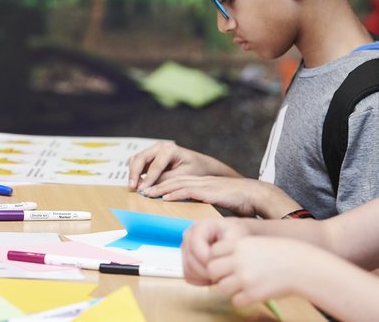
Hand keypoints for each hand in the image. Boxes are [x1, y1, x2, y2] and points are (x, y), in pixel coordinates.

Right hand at [128, 141, 227, 190]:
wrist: (202, 165)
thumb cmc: (196, 170)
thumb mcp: (184, 176)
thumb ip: (167, 180)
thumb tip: (150, 187)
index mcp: (170, 149)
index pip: (155, 165)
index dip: (148, 179)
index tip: (142, 190)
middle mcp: (160, 146)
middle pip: (140, 158)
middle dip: (134, 173)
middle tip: (132, 188)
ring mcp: (154, 150)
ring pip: (136, 159)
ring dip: (133, 173)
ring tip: (133, 187)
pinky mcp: (151, 157)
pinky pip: (138, 163)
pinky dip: (135, 172)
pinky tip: (137, 184)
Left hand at [141, 175, 299, 217]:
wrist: (256, 194)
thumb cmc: (241, 201)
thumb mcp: (219, 201)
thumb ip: (206, 204)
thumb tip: (198, 217)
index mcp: (202, 183)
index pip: (178, 181)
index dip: (163, 184)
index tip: (150, 189)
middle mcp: (200, 181)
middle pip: (173, 179)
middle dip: (156, 183)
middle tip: (140, 189)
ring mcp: (204, 184)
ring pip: (177, 183)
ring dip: (160, 188)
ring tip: (146, 192)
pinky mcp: (209, 191)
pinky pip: (188, 191)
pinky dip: (174, 193)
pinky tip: (164, 197)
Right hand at [182, 218, 250, 284]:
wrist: (234, 237)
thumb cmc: (235, 235)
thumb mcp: (235, 237)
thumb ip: (225, 246)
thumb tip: (212, 259)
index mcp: (200, 227)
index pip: (196, 246)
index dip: (208, 259)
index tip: (224, 266)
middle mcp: (189, 236)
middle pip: (191, 260)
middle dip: (207, 271)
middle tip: (224, 275)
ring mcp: (186, 249)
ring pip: (188, 270)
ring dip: (204, 277)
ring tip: (220, 276)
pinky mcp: (186, 260)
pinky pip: (189, 276)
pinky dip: (200, 281)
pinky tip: (213, 279)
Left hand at [206, 236, 316, 306]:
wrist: (301, 266)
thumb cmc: (280, 254)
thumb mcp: (255, 243)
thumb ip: (237, 250)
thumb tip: (217, 261)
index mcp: (239, 244)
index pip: (212, 252)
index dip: (217, 258)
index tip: (225, 263)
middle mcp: (239, 260)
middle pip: (212, 269)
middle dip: (218, 274)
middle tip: (228, 277)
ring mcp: (246, 277)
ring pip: (222, 287)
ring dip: (229, 289)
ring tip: (240, 287)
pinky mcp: (254, 294)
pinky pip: (236, 301)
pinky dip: (241, 300)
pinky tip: (251, 294)